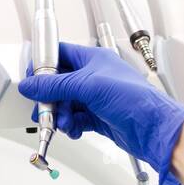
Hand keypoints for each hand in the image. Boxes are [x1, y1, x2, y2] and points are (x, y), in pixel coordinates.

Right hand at [17, 42, 183, 183]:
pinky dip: (71, 126)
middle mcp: (94, 77)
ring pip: (66, 104)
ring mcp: (96, 98)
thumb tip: (31, 85)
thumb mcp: (88, 86)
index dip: (43, 65)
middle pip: (59, 83)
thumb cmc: (133, 98)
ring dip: (60, 115)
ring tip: (63, 123)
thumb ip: (55, 85)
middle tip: (44, 109)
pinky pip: (75, 119)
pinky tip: (73, 130)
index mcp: (93, 59)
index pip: (60, 54)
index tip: (31, 79)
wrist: (152, 128)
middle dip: (49, 98)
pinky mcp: (98, 117)